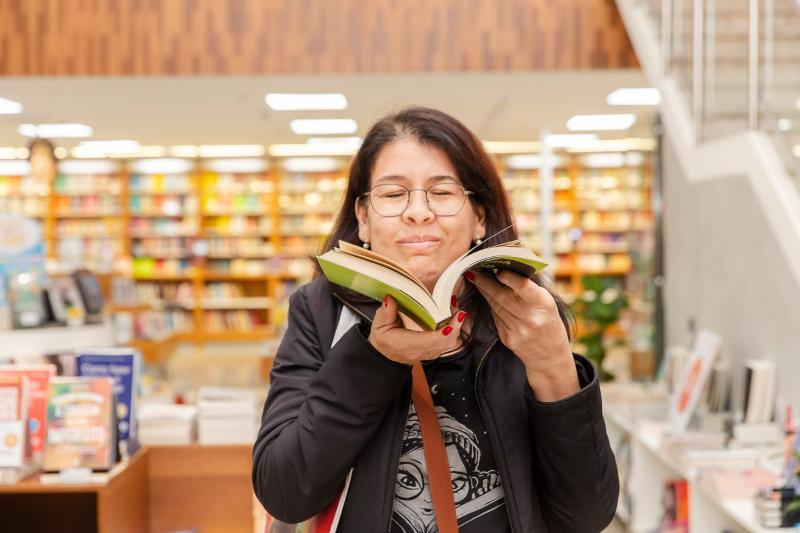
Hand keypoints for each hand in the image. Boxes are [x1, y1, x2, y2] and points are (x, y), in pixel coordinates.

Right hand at [368, 295, 466, 365]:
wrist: (385, 355)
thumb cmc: (383, 338)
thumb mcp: (379, 325)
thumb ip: (385, 312)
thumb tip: (390, 299)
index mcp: (408, 344)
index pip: (430, 341)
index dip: (444, 332)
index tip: (453, 320)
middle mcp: (421, 351)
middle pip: (445, 342)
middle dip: (455, 326)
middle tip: (458, 310)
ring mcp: (429, 353)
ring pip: (449, 344)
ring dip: (456, 329)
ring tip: (457, 313)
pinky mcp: (434, 351)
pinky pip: (448, 344)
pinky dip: (454, 332)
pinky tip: (454, 319)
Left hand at [466, 270, 579, 401]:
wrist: (549, 354)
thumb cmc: (548, 321)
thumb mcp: (546, 303)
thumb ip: (528, 288)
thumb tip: (504, 270)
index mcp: (543, 304)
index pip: (523, 287)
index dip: (509, 277)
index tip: (497, 269)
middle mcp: (530, 318)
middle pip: (502, 296)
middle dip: (485, 282)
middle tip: (474, 270)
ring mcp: (518, 330)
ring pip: (496, 306)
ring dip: (485, 292)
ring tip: (477, 279)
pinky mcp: (508, 338)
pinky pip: (496, 317)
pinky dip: (492, 306)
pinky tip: (489, 298)